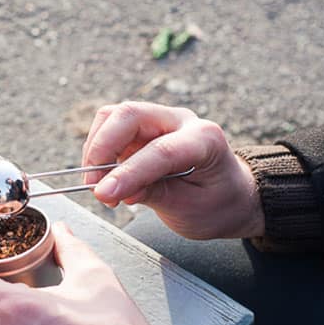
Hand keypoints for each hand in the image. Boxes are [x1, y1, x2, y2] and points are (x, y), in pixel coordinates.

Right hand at [81, 102, 262, 239]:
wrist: (228, 196)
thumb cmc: (216, 204)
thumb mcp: (189, 209)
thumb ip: (152, 194)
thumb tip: (111, 189)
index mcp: (205, 139)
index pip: (160, 151)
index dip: (128, 172)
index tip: (102, 194)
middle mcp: (181, 120)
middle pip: (129, 115)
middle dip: (102, 149)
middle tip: (94, 185)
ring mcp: (160, 119)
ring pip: (113, 116)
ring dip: (97, 149)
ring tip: (99, 185)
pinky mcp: (142, 126)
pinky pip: (110, 127)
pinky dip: (99, 150)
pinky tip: (106, 177)